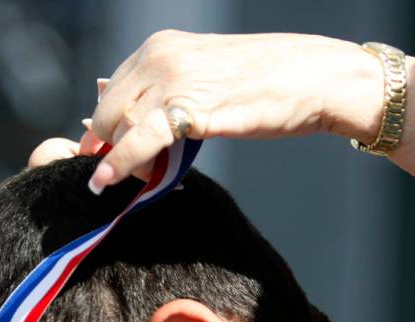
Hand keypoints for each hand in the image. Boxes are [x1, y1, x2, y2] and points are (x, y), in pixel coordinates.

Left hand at [88, 30, 383, 191]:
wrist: (311, 79)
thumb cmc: (266, 81)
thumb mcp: (205, 75)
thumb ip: (167, 89)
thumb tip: (127, 101)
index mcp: (161, 46)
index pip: (114, 89)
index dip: (107, 125)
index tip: (104, 152)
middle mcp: (159, 56)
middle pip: (109, 109)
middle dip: (107, 145)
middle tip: (121, 172)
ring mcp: (171, 80)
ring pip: (118, 126)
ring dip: (116, 160)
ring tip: (126, 181)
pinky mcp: (186, 108)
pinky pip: (138, 141)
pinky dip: (116, 164)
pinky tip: (103, 183)